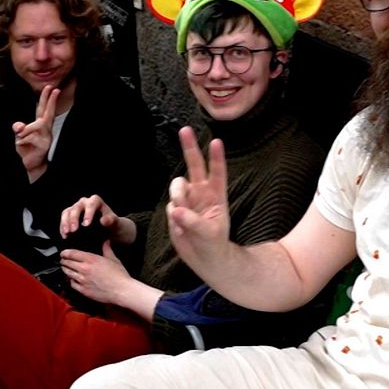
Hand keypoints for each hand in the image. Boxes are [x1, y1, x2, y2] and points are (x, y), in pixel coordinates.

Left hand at [12, 85, 58, 181]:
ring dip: (26, 129)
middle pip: (48, 112)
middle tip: (54, 88)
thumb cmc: (27, 150)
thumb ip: (19, 127)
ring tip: (20, 135)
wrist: (30, 166)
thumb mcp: (20, 136)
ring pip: (37, 125)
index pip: (43, 109)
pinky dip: (22, 140)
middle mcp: (45, 129)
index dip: (47, 99)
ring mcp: (46, 137)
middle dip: (51, 100)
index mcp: (40, 125)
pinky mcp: (44, 145)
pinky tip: (21, 145)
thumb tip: (19, 126)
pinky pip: (30, 137)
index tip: (51, 88)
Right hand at [60, 194, 134, 244]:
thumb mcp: (114, 223)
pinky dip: (63, 227)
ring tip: (67, 233)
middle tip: (73, 230)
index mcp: (96, 201)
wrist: (107, 228)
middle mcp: (85, 202)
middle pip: (77, 207)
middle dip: (74, 219)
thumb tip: (103, 220)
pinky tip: (64, 236)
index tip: (86, 225)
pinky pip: (64, 218)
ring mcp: (76, 208)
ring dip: (65, 223)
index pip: (91, 204)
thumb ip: (110, 221)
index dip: (88, 213)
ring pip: (67, 212)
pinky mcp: (70, 214)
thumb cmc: (111, 224)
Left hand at [60, 241, 131, 304]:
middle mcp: (84, 269)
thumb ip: (107, 249)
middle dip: (64, 261)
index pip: (72, 254)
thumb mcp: (113, 259)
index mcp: (91, 259)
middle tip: (63, 260)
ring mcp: (82, 280)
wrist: (121, 290)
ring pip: (67, 273)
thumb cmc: (119, 275)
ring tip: (65, 268)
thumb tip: (106, 241)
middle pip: (67, 263)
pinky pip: (72, 284)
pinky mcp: (83, 290)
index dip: (65, 253)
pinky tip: (72, 279)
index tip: (63, 253)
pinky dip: (70, 280)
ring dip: (65, 270)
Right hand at [165, 126, 231, 267]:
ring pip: (177, 186)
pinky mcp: (175, 210)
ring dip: (178, 196)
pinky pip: (170, 206)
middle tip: (185, 130)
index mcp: (217, 195)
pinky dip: (173, 216)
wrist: (205, 259)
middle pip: (194, 165)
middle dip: (189, 147)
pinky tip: (181, 229)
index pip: (217, 172)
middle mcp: (201, 193)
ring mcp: (188, 201)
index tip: (216, 142)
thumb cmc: (215, 244)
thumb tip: (175, 210)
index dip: (216, 157)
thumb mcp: (210, 234)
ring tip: (182, 215)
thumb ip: (193, 221)